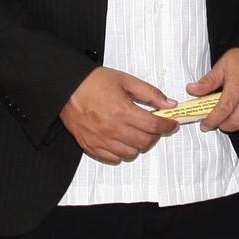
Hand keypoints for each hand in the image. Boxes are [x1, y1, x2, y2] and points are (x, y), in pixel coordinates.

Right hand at [60, 66, 178, 162]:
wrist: (66, 88)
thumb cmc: (94, 82)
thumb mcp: (126, 81)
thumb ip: (150, 94)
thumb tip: (169, 104)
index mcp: (122, 111)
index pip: (154, 126)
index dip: (167, 126)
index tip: (172, 124)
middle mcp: (112, 129)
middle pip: (144, 142)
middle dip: (155, 135)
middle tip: (155, 127)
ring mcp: (101, 140)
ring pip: (131, 153)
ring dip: (139, 145)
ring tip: (138, 132)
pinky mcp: (90, 146)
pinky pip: (113, 158)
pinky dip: (123, 152)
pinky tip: (123, 140)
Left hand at [190, 48, 238, 135]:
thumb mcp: (222, 66)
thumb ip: (207, 81)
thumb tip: (192, 90)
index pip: (225, 109)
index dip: (213, 120)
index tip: (206, 124)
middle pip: (237, 121)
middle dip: (224, 126)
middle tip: (218, 121)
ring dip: (238, 127)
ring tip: (232, 119)